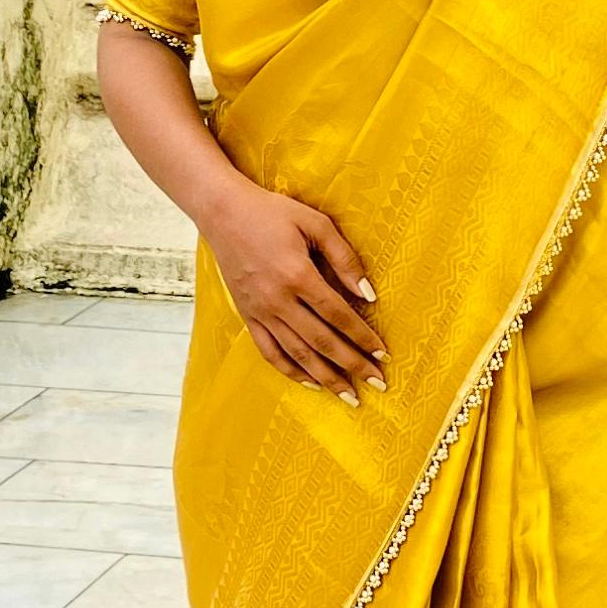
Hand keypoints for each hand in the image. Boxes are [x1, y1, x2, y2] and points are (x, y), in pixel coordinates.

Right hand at [204, 182, 384, 401]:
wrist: (223, 213)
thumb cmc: (272, 212)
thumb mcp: (315, 223)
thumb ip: (344, 257)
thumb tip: (368, 293)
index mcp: (297, 275)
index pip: (338, 315)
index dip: (362, 337)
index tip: (383, 354)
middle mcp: (278, 300)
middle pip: (322, 341)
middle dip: (352, 365)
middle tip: (377, 383)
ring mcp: (260, 312)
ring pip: (297, 354)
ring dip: (326, 377)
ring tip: (349, 395)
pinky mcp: (247, 316)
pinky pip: (269, 352)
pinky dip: (290, 371)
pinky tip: (310, 382)